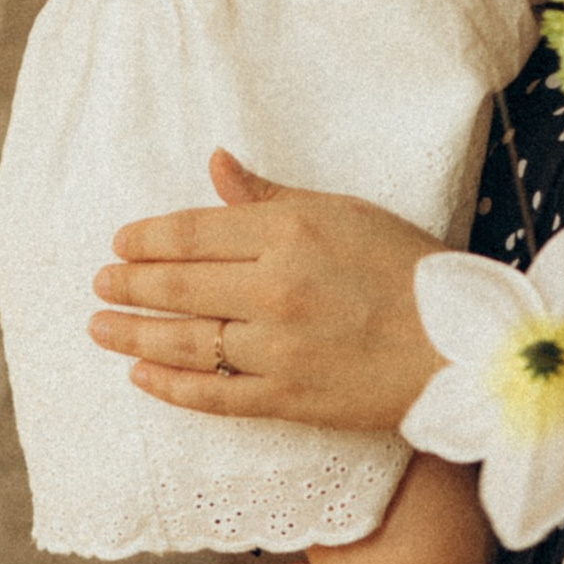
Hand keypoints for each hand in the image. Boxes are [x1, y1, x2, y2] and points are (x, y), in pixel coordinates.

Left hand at [88, 151, 442, 429]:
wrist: (464, 346)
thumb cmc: (411, 269)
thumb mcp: (346, 212)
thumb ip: (272, 197)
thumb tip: (216, 165)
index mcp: (290, 232)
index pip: (194, 232)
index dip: (148, 239)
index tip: (121, 243)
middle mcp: (275, 288)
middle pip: (179, 286)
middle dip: (129, 285)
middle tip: (99, 284)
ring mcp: (278, 348)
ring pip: (185, 341)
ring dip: (133, 334)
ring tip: (100, 328)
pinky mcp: (287, 398)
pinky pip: (213, 395)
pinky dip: (171, 386)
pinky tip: (142, 376)